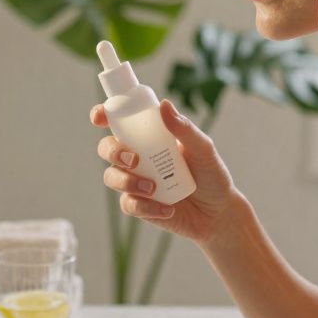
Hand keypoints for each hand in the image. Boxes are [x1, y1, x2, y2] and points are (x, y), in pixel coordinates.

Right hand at [90, 99, 243, 243]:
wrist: (217, 212)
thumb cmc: (211, 175)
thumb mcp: (203, 149)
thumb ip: (184, 128)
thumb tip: (165, 104)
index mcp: (149, 136)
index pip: (118, 121)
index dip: (102, 115)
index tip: (99, 118)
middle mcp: (137, 156)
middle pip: (106, 147)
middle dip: (113, 151)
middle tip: (135, 160)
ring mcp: (135, 181)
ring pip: (111, 176)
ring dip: (127, 181)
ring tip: (153, 188)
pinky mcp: (139, 206)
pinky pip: (128, 204)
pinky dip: (145, 206)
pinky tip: (167, 209)